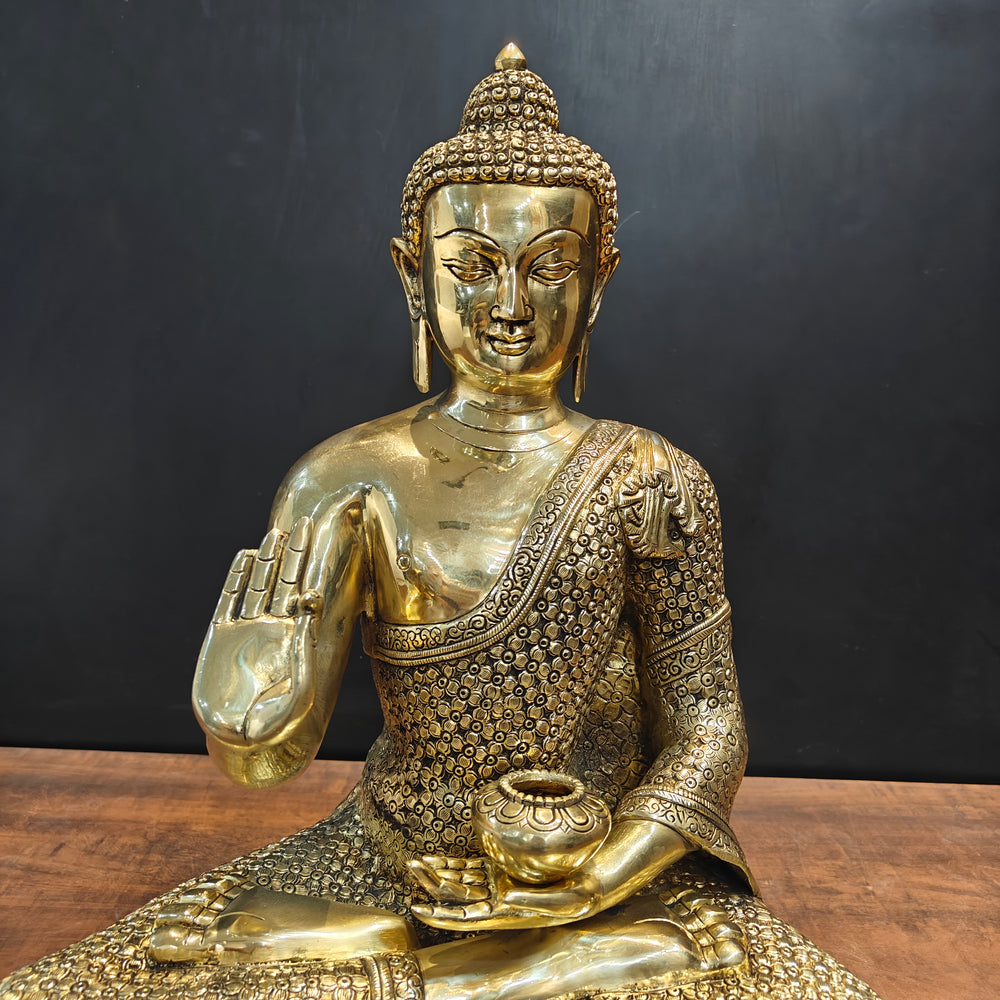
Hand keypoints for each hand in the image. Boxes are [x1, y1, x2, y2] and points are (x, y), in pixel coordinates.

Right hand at [194, 516, 320, 745]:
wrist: (240, 741)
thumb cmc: (278, 724)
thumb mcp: (301, 692)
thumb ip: (304, 653)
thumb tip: (308, 610)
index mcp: (296, 637)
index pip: (305, 592)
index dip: (312, 567)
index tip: (322, 542)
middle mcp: (274, 628)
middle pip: (285, 581)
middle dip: (294, 553)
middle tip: (303, 523)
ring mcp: (246, 629)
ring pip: (259, 585)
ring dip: (267, 559)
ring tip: (275, 534)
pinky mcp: (220, 637)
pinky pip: (230, 600)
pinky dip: (237, 578)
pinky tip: (245, 557)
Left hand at [407, 855, 598, 930]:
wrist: (592, 885)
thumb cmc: (579, 897)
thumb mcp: (561, 902)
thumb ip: (531, 901)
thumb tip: (503, 897)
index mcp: (505, 914)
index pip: (464, 918)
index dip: (439, 916)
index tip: (416, 910)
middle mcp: (496, 901)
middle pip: (456, 895)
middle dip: (431, 884)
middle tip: (410, 867)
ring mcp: (498, 884)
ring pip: (460, 881)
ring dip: (438, 873)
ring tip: (415, 863)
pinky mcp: (503, 869)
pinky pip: (472, 868)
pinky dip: (453, 863)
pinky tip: (437, 858)